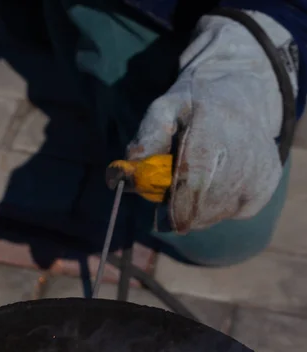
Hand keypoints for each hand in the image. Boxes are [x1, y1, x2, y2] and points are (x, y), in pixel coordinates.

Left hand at [128, 11, 297, 232]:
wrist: (244, 98)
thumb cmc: (195, 106)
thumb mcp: (166, 108)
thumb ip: (147, 136)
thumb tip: (127, 169)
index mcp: (215, 131)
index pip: (193, 181)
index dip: (175, 203)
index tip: (164, 212)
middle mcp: (243, 156)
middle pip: (202, 205)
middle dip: (180, 206)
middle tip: (175, 189)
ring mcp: (257, 175)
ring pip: (213, 214)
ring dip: (195, 208)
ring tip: (195, 180)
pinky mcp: (264, 190)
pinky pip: (229, 213)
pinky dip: (215, 206)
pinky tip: (216, 181)